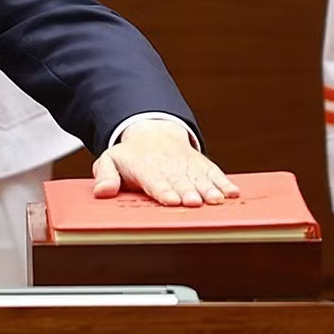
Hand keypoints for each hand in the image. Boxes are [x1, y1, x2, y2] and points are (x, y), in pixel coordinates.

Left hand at [92, 118, 238, 205]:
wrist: (153, 131)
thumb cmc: (131, 155)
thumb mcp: (110, 159)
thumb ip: (106, 176)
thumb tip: (101, 192)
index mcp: (145, 167)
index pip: (154, 180)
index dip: (163, 191)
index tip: (171, 200)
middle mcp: (169, 166)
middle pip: (179, 181)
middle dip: (187, 192)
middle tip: (194, 202)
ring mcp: (187, 165)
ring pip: (199, 178)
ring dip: (208, 189)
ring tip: (215, 200)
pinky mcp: (202, 165)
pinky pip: (214, 173)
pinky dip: (224, 182)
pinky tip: (233, 193)